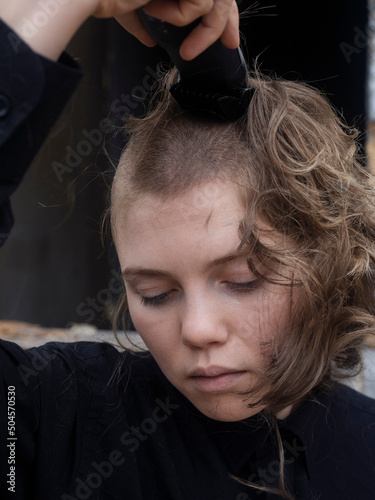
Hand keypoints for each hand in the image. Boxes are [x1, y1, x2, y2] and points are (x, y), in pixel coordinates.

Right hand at [115, 0, 239, 59]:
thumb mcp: (128, 6)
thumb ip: (143, 21)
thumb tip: (150, 40)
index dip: (224, 13)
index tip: (227, 39)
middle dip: (228, 20)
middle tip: (228, 44)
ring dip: (204, 30)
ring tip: (180, 43)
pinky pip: (200, 3)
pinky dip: (180, 15)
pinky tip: (151, 6)